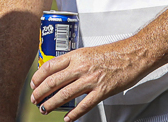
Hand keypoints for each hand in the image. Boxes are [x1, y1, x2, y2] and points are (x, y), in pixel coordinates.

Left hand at [29, 44, 145, 121]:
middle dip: (40, 92)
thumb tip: (61, 71)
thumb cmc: (113, 52)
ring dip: (51, 103)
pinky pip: (84, 105)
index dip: (38, 77)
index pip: (50, 66)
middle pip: (53, 81)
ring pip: (65, 94)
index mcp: (76, 55)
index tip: (33, 84)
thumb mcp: (88, 52)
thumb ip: (75, 61)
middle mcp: (81, 67)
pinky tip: (67, 119)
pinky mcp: (102, 91)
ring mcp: (91, 79)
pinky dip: (74, 114)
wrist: (133, 54)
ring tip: (44, 109)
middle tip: (34, 100)